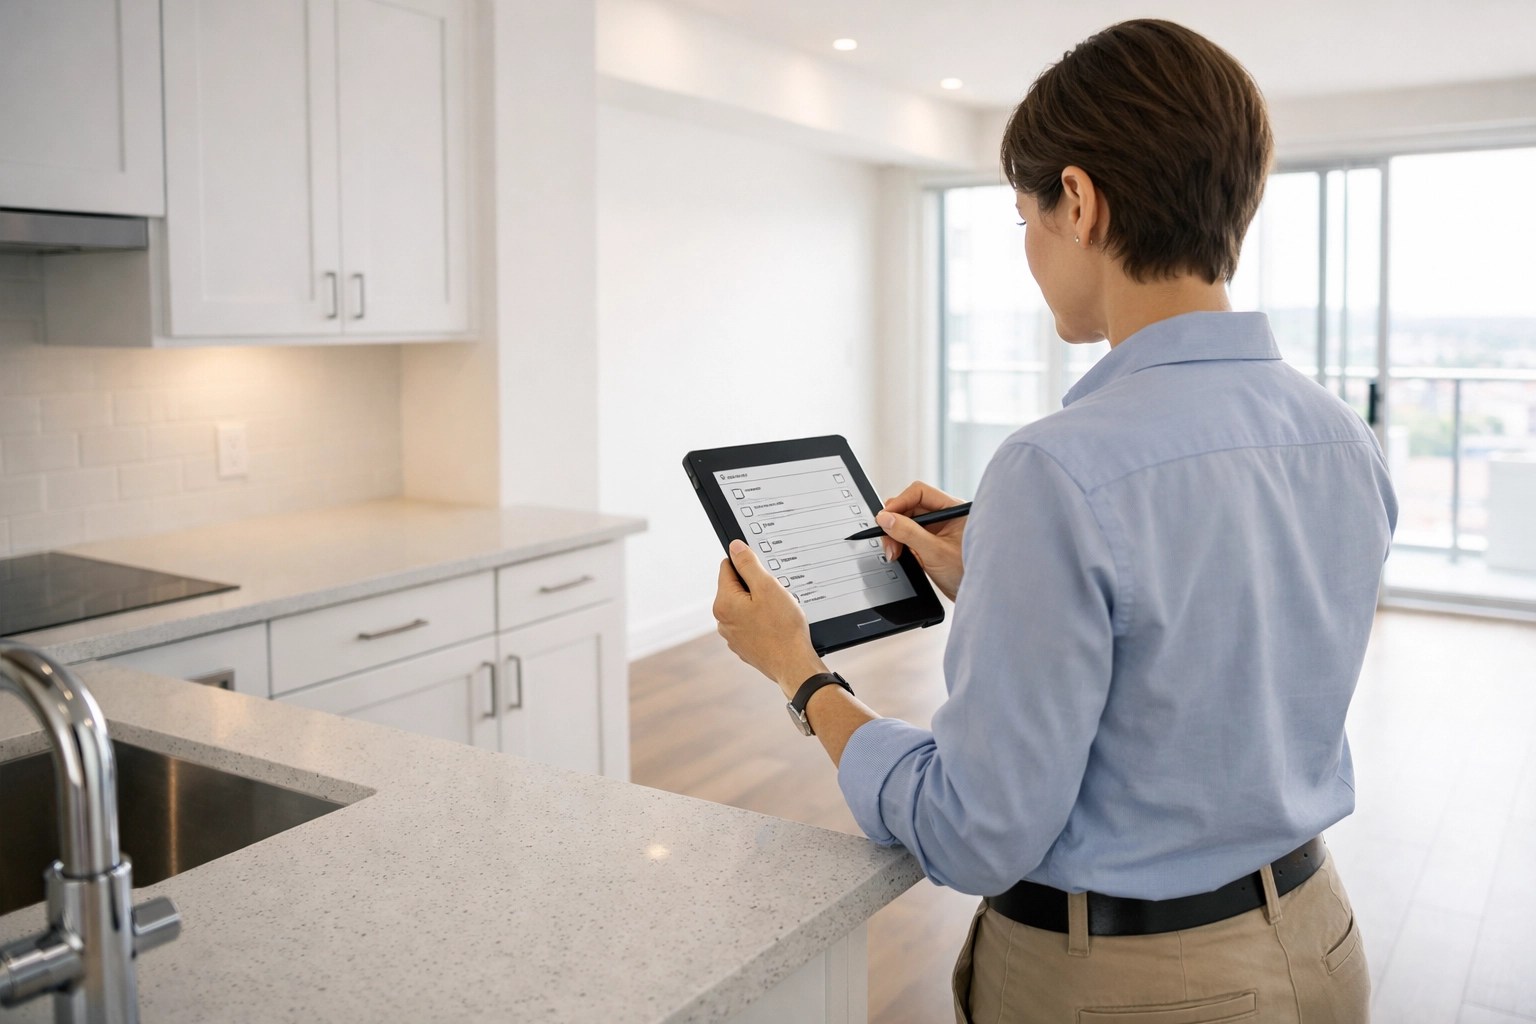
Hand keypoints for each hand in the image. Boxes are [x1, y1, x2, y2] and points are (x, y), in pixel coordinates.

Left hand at [713, 540, 828, 698]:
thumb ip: (748, 564)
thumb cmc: (783, 628)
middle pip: (736, 588)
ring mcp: (732, 636)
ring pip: (744, 607)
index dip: (748, 565)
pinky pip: (750, 624)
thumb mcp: (767, 586)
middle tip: (775, 596)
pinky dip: (762, 621)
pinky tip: (776, 627)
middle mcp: (722, 621)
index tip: (764, 574)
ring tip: (778, 614)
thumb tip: (735, 547)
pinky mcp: (744, 646)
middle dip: (754, 587)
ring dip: (759, 604)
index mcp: (723, 603)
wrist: (794, 665)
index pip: (728, 567)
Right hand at [878, 481, 966, 600]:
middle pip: (910, 507)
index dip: (900, 503)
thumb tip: (886, 518)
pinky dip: (899, 545)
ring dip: (894, 536)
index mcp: (952, 509)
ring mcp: (936, 530)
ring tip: (894, 553)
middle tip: (889, 542)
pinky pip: (908, 537)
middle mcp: (944, 516)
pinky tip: (898, 555)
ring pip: (906, 523)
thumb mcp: (935, 552)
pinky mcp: (929, 544)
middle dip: (895, 523)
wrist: (975, 597)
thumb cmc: (967, 573)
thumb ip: (908, 533)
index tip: (885, 517)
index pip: (920, 493)